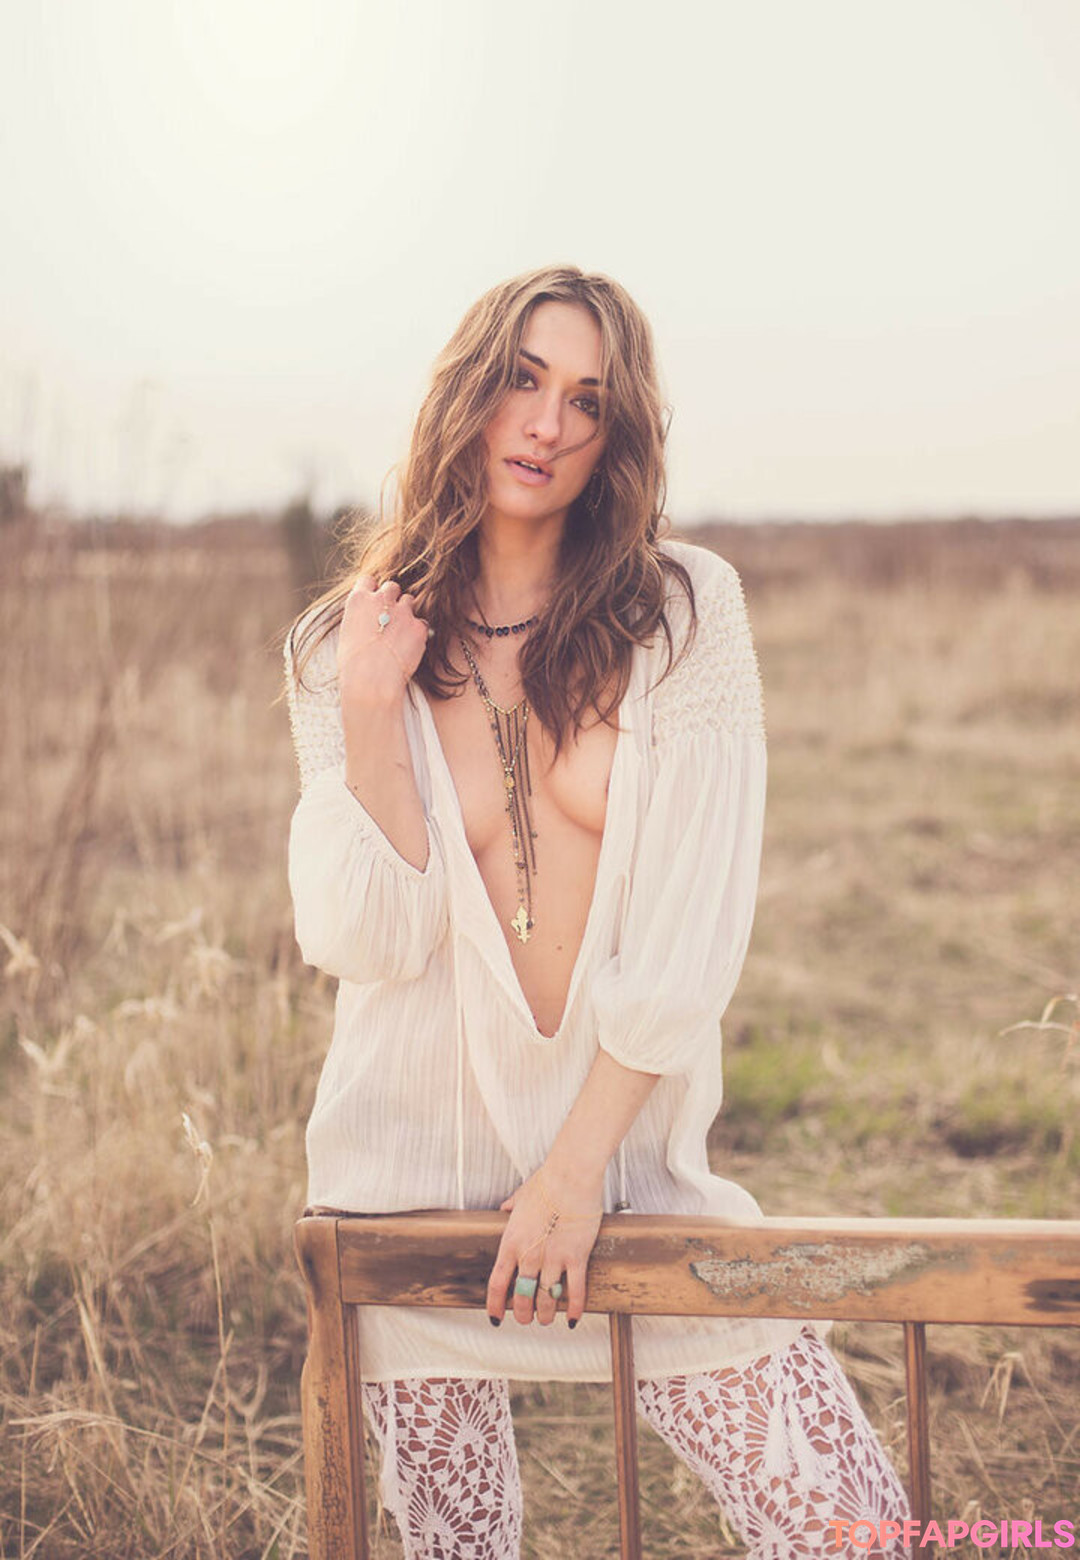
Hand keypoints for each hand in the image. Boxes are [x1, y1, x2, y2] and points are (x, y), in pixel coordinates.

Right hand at [338, 574, 430, 708]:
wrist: (371, 681)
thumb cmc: (353, 665)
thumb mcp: (346, 634)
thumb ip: (360, 619)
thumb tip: (366, 622)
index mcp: (359, 600)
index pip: (368, 581)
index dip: (372, 591)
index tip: (374, 602)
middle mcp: (381, 600)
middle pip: (391, 587)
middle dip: (392, 599)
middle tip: (389, 618)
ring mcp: (402, 612)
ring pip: (409, 601)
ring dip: (406, 613)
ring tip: (400, 633)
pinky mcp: (419, 627)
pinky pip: (421, 623)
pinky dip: (417, 632)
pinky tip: (410, 646)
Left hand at [486, 1163, 603, 1329]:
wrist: (571, 1175)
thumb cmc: (548, 1181)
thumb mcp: (522, 1194)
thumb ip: (511, 1205)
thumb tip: (504, 1208)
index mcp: (512, 1241)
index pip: (498, 1282)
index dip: (495, 1305)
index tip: (495, 1317)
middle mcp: (529, 1254)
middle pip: (522, 1297)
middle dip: (523, 1313)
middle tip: (526, 1319)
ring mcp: (553, 1257)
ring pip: (546, 1299)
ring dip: (545, 1314)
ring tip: (546, 1319)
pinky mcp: (576, 1256)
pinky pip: (575, 1290)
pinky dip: (573, 1307)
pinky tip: (572, 1317)